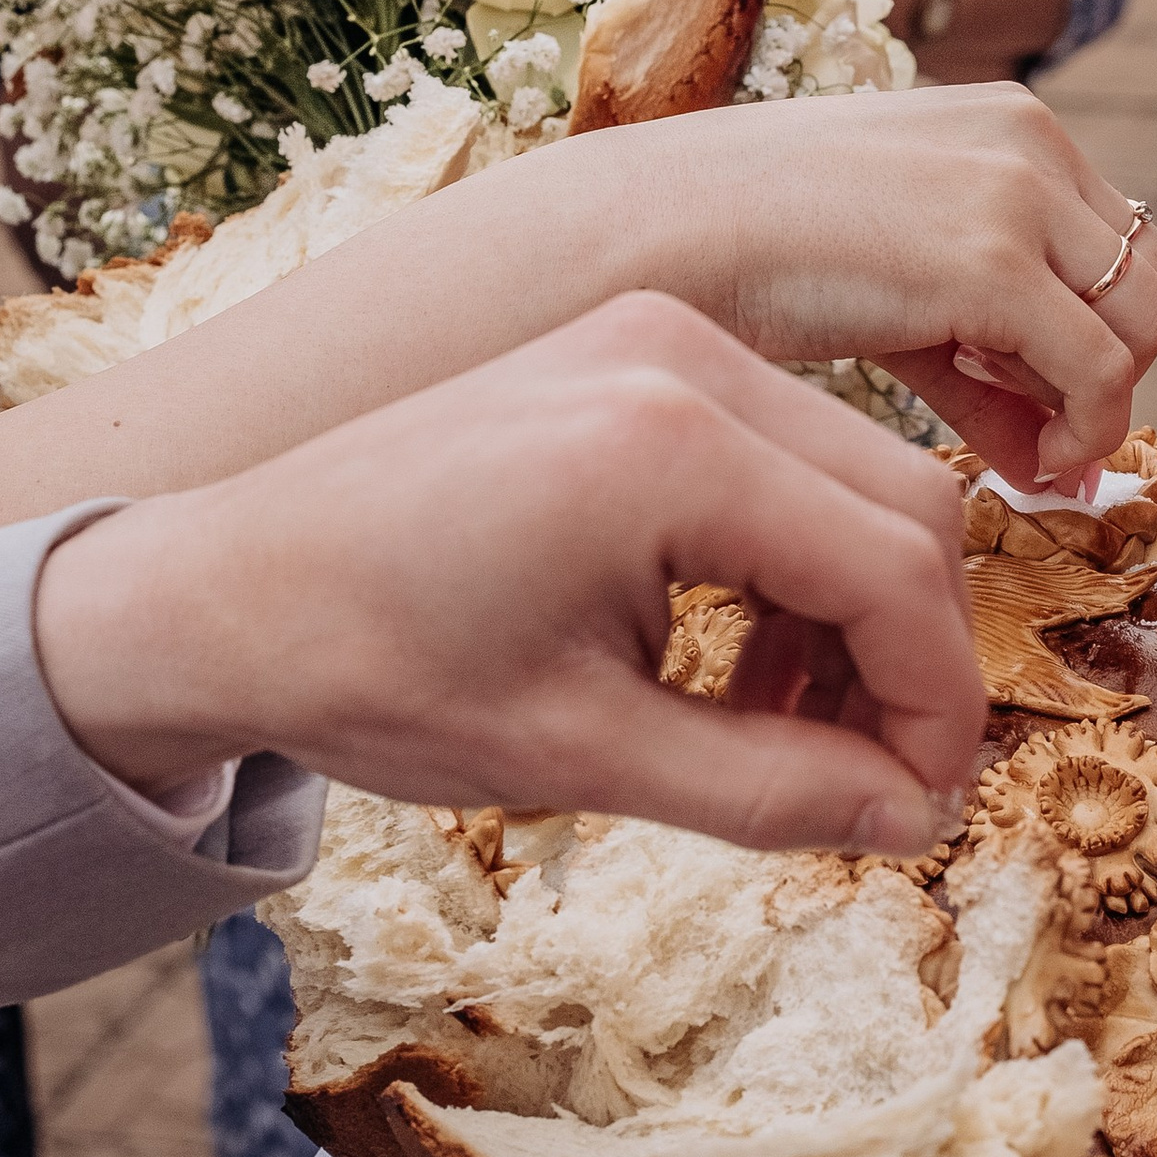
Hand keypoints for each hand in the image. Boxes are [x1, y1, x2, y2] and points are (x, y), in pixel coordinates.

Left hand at [32, 293, 982, 843]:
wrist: (220, 591)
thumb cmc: (374, 668)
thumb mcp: (582, 757)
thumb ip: (771, 789)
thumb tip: (912, 818)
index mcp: (669, 445)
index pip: (896, 569)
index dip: (936, 702)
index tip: (921, 807)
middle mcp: (683, 356)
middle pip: (902, 504)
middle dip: (908, 655)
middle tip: (871, 781)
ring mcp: (661, 337)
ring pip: (856, 475)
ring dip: (851, 610)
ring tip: (785, 732)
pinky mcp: (637, 349)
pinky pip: (783, 450)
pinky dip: (792, 557)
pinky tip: (736, 656)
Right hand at [640, 83, 1156, 484]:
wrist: (654, 232)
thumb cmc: (747, 262)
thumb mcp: (894, 293)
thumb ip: (982, 365)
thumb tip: (1060, 466)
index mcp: (1010, 126)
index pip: (1123, 245)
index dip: (1092, 335)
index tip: (1021, 396)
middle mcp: (1030, 143)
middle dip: (1109, 369)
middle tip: (1024, 422)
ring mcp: (1015, 196)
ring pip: (1150, 326)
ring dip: (1100, 402)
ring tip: (1015, 440)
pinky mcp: (991, 262)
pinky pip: (1104, 373)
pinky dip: (1086, 433)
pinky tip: (1026, 464)